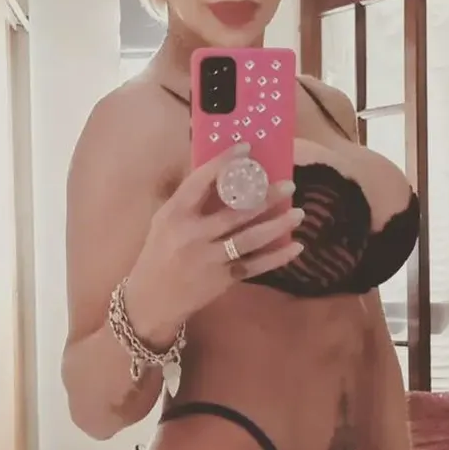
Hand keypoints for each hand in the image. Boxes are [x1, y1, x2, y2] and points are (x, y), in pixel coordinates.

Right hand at [123, 144, 304, 346]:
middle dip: (266, 196)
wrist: (150, 301)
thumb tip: (220, 174)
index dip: (225, 162)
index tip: (246, 149)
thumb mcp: (163, 223)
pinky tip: (295, 247)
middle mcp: (192, 235)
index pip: (202, 181)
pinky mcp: (221, 280)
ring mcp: (208, 259)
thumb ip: (189, 202)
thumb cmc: (158, 255)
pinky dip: (277, 257)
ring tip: (298, 212)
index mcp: (175, 215)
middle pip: (235, 211)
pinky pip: (255, 266)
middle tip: (289, 185)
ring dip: (278, 224)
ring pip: (251, 238)